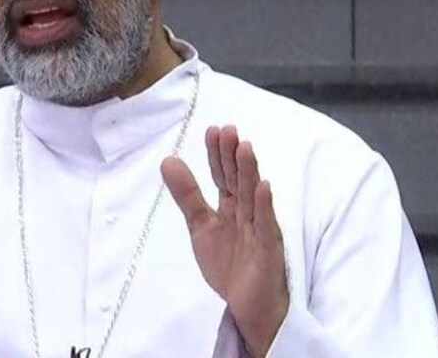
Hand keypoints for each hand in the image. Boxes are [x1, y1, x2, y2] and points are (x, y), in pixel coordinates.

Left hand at [161, 125, 288, 356]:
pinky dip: (264, 207)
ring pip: (252, 197)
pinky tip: (263, 188)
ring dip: (249, 173)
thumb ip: (187, 196)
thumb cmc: (229, 265)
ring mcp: (260, 230)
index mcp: (230, 208)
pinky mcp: (269, 250)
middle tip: (227, 130)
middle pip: (238, 181)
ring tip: (245, 147)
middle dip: (232, 156)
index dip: (217, 155)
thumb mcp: (201, 228)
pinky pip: (266, 226)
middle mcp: (246, 214)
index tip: (212, 131)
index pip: (222, 176)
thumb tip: (168, 160)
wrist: (249, 307)